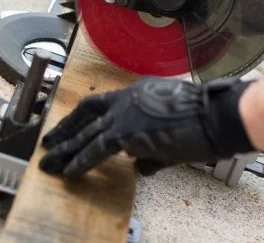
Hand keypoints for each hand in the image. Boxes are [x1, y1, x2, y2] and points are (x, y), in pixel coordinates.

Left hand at [39, 77, 254, 177]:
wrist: (215, 116)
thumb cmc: (203, 119)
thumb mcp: (172, 127)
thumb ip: (151, 147)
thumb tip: (139, 166)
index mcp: (137, 91)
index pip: (102, 103)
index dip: (82, 117)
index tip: (70, 127)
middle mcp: (126, 98)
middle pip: (87, 114)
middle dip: (65, 130)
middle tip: (48, 143)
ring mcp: (125, 113)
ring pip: (87, 133)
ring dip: (65, 149)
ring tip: (48, 162)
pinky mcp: (126, 132)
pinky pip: (96, 149)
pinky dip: (81, 161)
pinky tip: (69, 171)